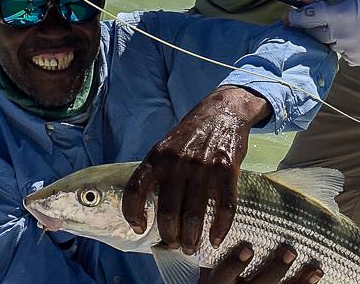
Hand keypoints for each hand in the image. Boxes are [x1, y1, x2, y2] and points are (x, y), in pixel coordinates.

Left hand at [122, 87, 270, 253]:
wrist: (222, 111)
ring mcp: (202, 165)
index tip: (139, 228)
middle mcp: (177, 161)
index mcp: (157, 156)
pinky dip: (220, 227)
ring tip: (191, 248)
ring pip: (193, 213)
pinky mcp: (227, 168)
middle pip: (168, 210)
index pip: (136, 189)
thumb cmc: (191, 134)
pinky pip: (224, 205)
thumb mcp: (166, 145)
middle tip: (174, 245)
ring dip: (192, 237)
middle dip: (170, 235)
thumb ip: (157, 171)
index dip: (133, 213)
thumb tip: (147, 207)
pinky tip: (216, 238)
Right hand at [199, 242, 322, 283]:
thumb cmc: (220, 265)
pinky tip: (317, 275)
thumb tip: (230, 206)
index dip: (235, 264)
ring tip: (314, 269)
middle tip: (290, 251)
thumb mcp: (209, 258)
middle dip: (275, 271)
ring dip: (298, 283)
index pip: (224, 275)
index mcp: (220, 281)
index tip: (247, 248)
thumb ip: (219, 239)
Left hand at [284, 0, 359, 65]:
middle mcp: (341, 35)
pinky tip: (355, 36)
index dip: (293, 17)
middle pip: (312, 33)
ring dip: (327, 35)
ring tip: (343, 25)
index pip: (306, 17)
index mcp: (339, 14)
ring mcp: (348, 50)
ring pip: (325, 44)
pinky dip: (341, 44)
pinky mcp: (356, 61)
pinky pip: (340, 53)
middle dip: (309, 26)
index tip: (286, 17)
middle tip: (314, 18)